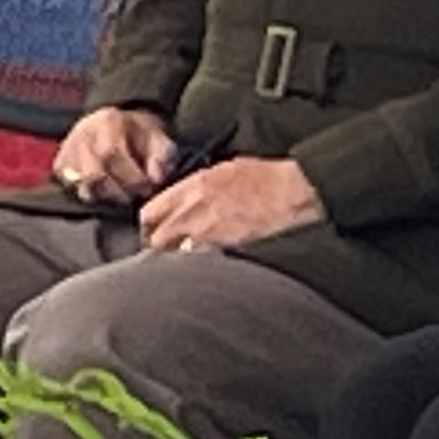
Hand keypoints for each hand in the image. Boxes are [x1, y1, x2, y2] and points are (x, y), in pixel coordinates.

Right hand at [52, 105, 180, 211]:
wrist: (118, 126)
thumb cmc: (141, 136)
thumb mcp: (159, 140)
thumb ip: (161, 159)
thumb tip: (154, 180)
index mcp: (108, 122)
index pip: (111, 154)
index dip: (131, 178)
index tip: (148, 188)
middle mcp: (82, 134)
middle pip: (93, 174)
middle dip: (118, 192)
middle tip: (134, 196)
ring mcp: (67, 151)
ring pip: (81, 186)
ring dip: (105, 198)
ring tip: (121, 196)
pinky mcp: (60, 166)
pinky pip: (72, 189)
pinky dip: (91, 197)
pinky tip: (107, 194)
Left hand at [140, 154, 325, 253]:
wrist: (291, 190)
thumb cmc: (264, 177)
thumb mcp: (223, 170)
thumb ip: (197, 186)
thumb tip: (184, 200)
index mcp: (191, 188)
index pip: (149, 213)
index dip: (147, 227)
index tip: (152, 234)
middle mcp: (193, 209)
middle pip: (156, 239)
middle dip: (157, 248)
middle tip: (164, 255)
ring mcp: (208, 231)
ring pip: (174, 254)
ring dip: (175, 260)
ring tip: (181, 265)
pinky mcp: (225, 247)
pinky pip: (199, 262)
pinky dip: (197, 266)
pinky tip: (203, 268)